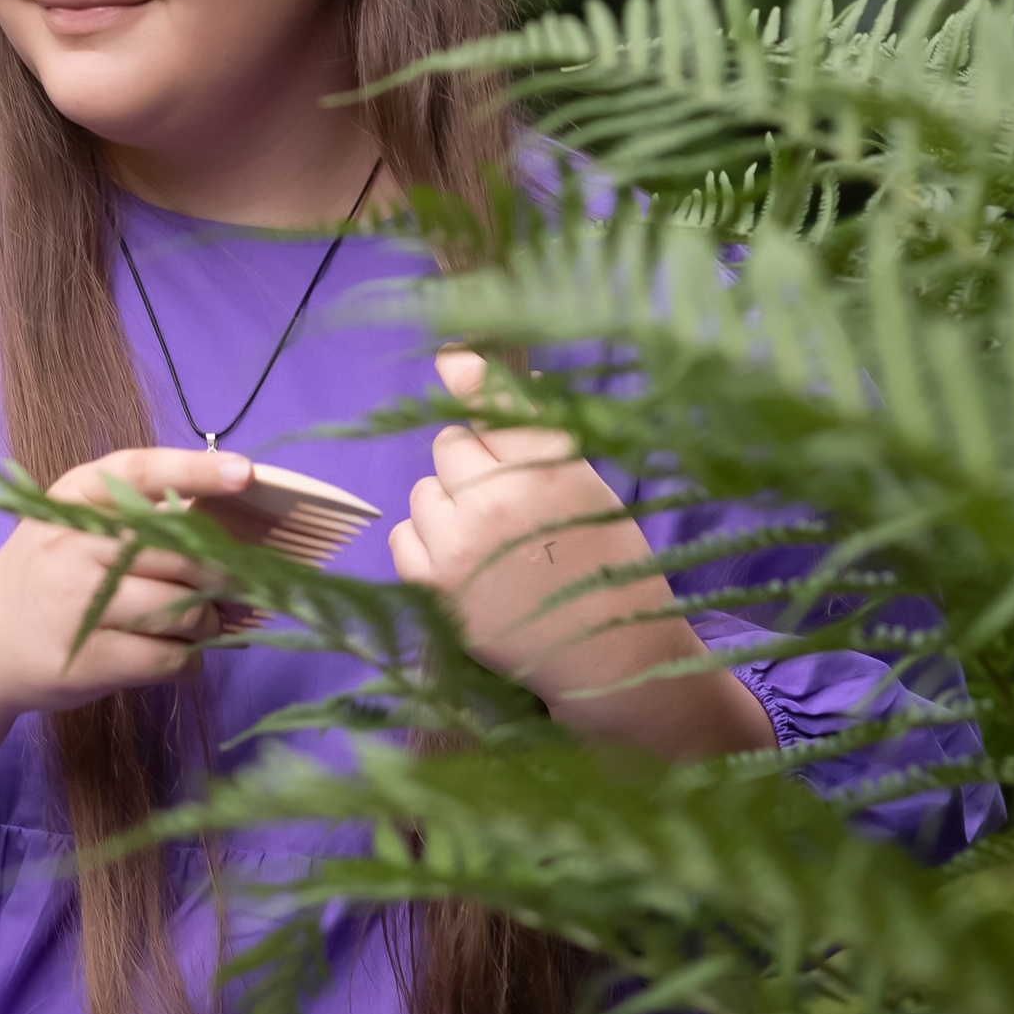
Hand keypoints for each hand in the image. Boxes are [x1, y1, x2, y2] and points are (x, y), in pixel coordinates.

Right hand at [0, 445, 256, 716]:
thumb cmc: (46, 579)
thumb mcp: (74, 528)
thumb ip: (137, 517)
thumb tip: (229, 528)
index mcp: (73, 500)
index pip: (140, 473)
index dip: (196, 471)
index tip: (243, 472)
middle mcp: (70, 545)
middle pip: (180, 553)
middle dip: (221, 575)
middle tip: (235, 588)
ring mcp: (75, 604)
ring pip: (182, 609)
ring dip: (208, 623)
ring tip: (201, 626)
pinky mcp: (85, 659)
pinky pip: (168, 658)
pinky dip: (189, 660)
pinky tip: (178, 656)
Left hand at [391, 352, 768, 755]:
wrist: (609, 657)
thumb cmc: (608, 565)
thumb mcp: (591, 488)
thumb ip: (541, 436)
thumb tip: (489, 370)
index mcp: (551, 467)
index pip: (493, 402)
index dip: (469, 375)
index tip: (450, 356)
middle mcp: (501, 497)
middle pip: (449, 443)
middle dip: (469, 464)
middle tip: (501, 499)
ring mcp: (462, 543)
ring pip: (423, 489)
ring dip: (446, 505)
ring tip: (486, 540)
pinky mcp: (435, 586)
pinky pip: (404, 536)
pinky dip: (426, 544)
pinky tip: (463, 563)